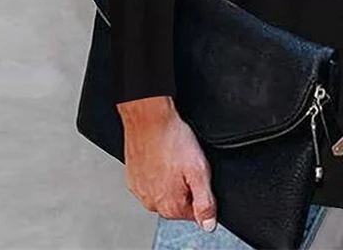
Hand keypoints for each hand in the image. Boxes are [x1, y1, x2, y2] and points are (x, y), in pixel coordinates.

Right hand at [117, 96, 217, 231]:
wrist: (148, 119)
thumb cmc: (172, 140)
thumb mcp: (199, 171)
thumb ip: (206, 202)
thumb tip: (209, 224)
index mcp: (169, 206)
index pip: (194, 213)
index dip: (201, 192)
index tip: (196, 173)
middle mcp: (151, 203)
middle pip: (179, 202)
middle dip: (186, 185)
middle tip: (186, 163)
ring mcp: (140, 191)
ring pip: (165, 190)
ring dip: (172, 178)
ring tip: (173, 156)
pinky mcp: (133, 178)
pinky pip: (151, 180)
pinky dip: (158, 170)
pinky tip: (162, 155)